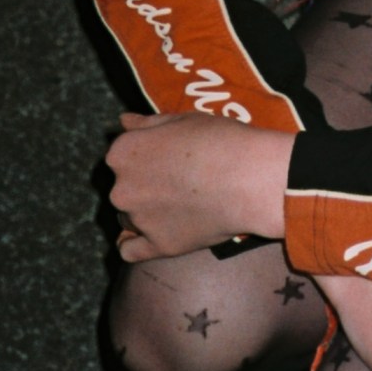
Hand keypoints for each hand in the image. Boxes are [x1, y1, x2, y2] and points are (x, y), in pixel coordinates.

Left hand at [106, 111, 292, 262]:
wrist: (250, 178)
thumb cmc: (220, 141)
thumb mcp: (183, 119)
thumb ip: (147, 123)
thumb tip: (123, 121)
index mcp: (123, 152)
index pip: (120, 156)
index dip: (144, 157)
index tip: (166, 159)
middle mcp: (121, 187)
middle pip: (124, 188)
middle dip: (144, 186)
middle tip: (178, 182)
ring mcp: (138, 219)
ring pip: (129, 217)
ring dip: (146, 212)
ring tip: (181, 205)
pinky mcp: (157, 245)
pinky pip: (130, 251)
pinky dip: (137, 244)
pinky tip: (152, 235)